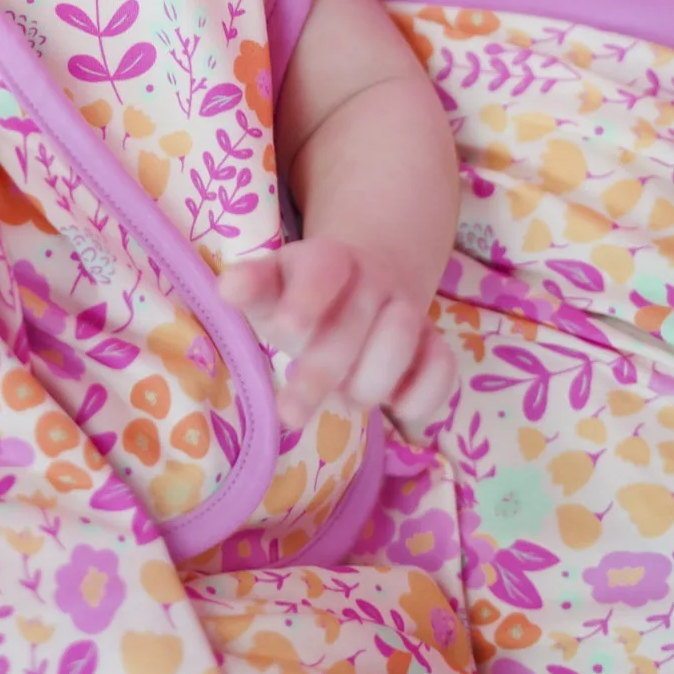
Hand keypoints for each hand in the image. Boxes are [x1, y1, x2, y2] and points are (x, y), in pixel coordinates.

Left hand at [217, 235, 457, 430]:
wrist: (362, 284)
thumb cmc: (299, 298)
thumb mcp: (270, 289)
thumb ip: (252, 287)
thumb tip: (229, 288)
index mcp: (327, 260)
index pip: (323, 269)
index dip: (307, 297)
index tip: (287, 330)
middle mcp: (372, 280)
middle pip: (357, 320)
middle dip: (323, 370)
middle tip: (290, 413)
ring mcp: (407, 311)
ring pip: (403, 337)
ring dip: (370, 381)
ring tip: (346, 396)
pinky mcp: (434, 345)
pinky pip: (443, 369)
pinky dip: (423, 395)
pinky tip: (396, 408)